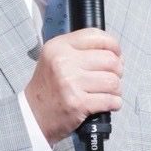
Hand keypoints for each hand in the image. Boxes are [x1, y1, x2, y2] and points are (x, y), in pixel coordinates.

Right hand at [24, 28, 122, 143]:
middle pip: (110, 59)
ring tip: (109, 92)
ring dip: (117, 88)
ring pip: (112, 81)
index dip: (113, 45)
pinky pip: (110, 100)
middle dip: (118, 70)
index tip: (117, 54)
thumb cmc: (49, 87)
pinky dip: (114, 103)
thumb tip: (115, 53)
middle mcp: (64, 62)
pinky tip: (109, 103)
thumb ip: (80, 50)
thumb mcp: (56, 58)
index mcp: (59, 46)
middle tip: (113, 77)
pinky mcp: (78, 103)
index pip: (96, 36)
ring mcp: (70, 83)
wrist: (33, 115)